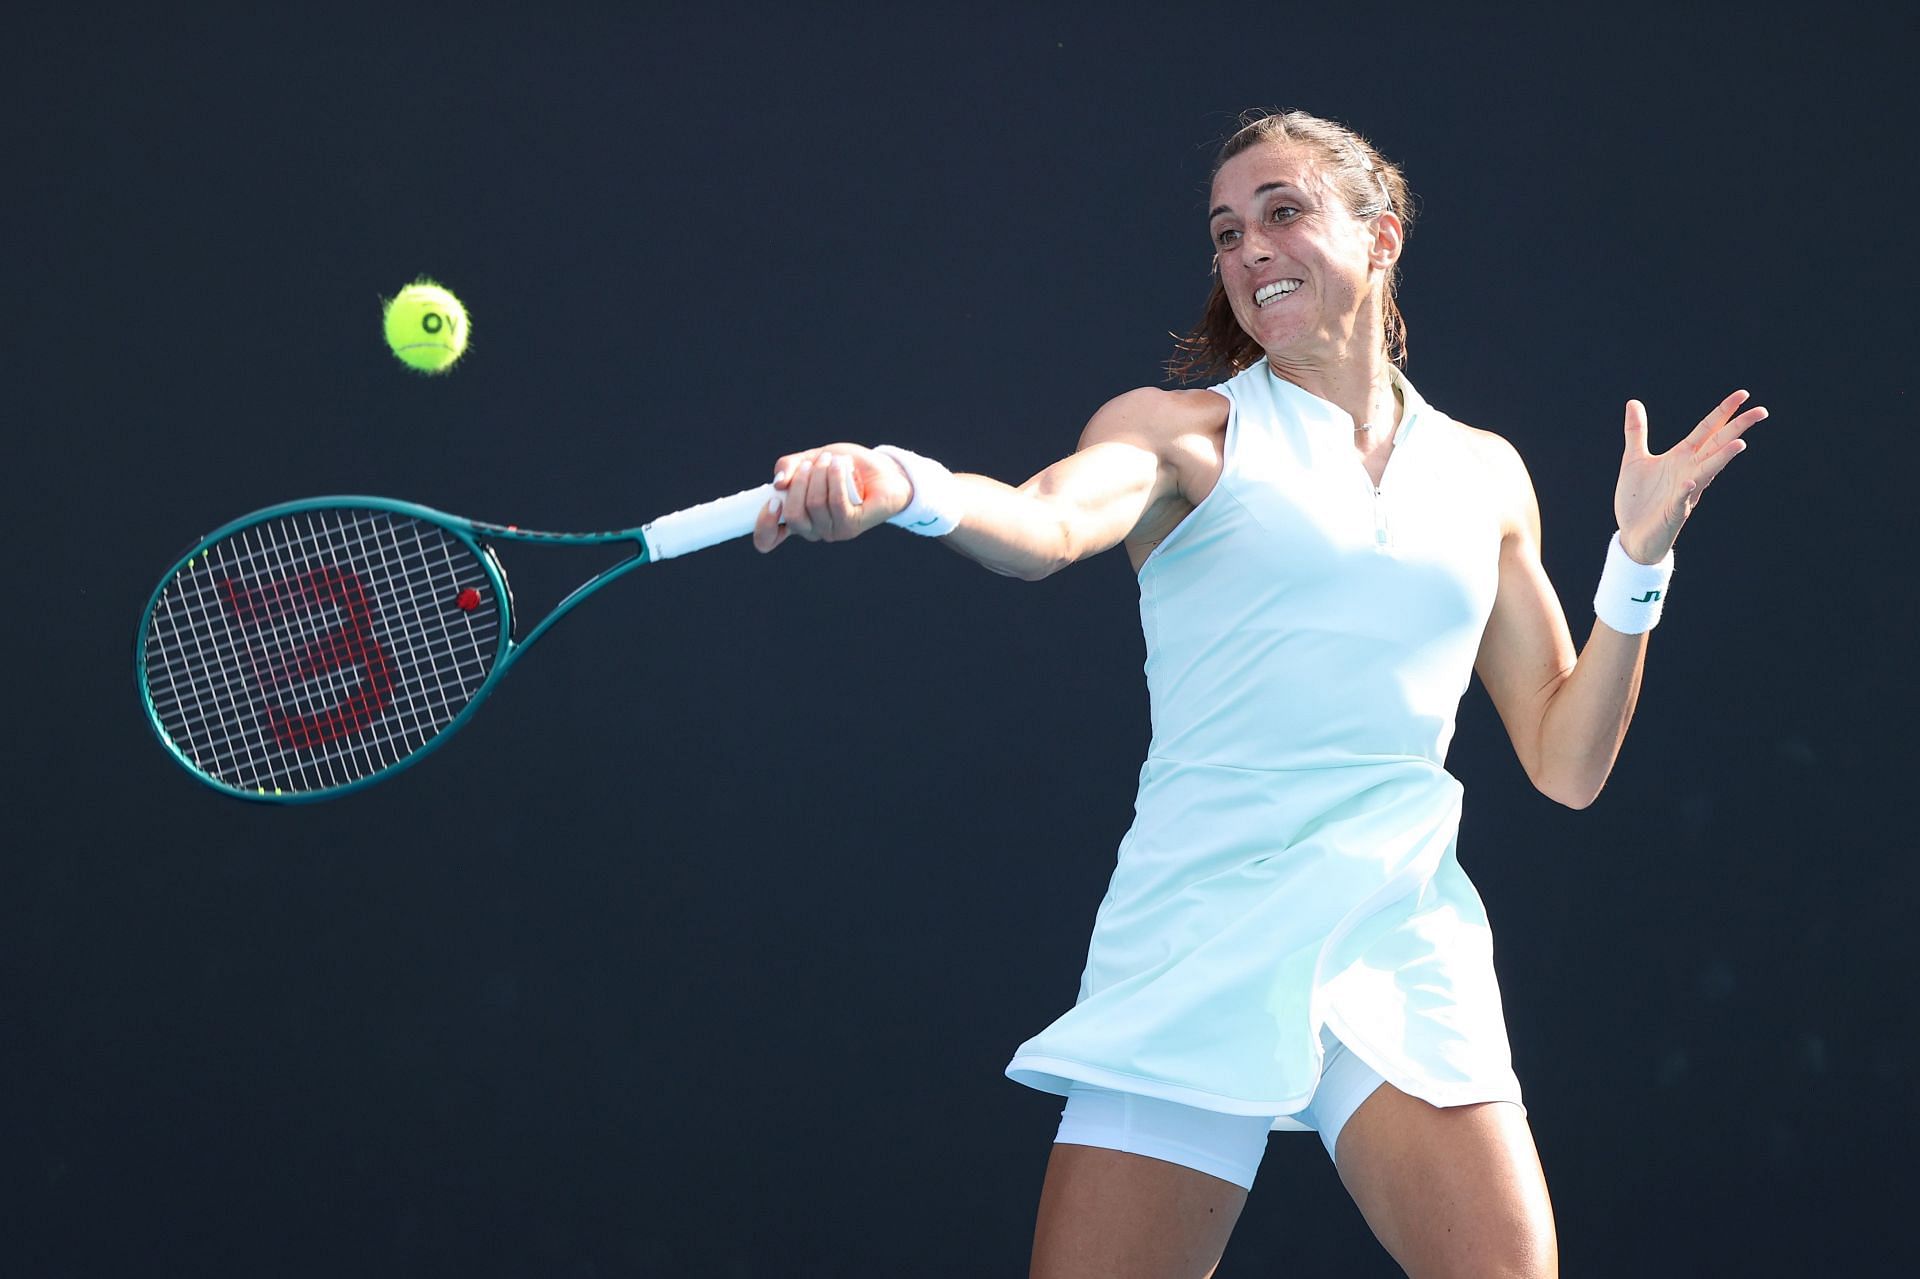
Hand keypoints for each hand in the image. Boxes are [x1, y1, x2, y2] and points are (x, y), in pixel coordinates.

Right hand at [752, 444, 913, 551]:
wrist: (883, 470)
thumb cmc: (845, 467)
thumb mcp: (810, 459)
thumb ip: (789, 467)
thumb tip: (778, 484)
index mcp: (796, 519)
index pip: (768, 540)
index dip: (764, 524)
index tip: (773, 500)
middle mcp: (813, 530)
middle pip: (793, 516)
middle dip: (800, 483)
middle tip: (813, 463)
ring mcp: (833, 532)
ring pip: (815, 505)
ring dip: (821, 475)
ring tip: (832, 460)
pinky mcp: (852, 526)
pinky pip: (837, 503)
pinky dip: (836, 479)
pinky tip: (840, 466)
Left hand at [1614, 390, 1766, 562]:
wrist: (1633, 537)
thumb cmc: (1638, 499)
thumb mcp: (1634, 459)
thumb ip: (1636, 432)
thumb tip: (1633, 402)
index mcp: (1682, 457)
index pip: (1708, 429)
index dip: (1724, 412)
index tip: (1743, 394)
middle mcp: (1690, 471)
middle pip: (1717, 446)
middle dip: (1737, 429)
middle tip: (1761, 411)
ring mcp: (1685, 492)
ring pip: (1708, 472)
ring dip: (1722, 459)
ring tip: (1740, 444)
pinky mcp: (1673, 513)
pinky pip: (1681, 500)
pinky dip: (1685, 491)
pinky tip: (1690, 482)